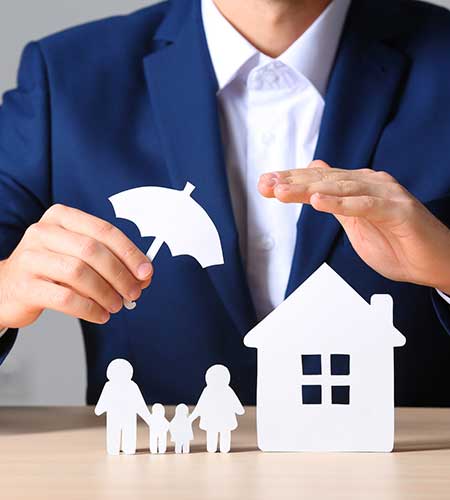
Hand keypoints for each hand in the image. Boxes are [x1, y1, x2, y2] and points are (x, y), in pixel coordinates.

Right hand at [0, 204, 152, 327]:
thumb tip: (143, 274)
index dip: (129, 252)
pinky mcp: (24, 285)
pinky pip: (65, 298)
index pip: (104, 230)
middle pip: (93, 251)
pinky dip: (89, 309)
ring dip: (106, 293)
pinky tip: (100, 315)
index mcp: (61, 217)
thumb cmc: (51, 269)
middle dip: (120, 274)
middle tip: (134, 293)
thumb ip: (109, 259)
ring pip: (79, 273)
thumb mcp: (78, 255)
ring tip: (116, 305)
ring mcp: (30, 257)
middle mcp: (43, 232)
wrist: (7, 287)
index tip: (146, 272)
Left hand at [259, 161, 449, 293]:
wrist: (436, 263)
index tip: (264, 184)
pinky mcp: (399, 210)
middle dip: (292, 182)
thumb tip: (316, 177)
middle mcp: (371, 184)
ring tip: (282, 192)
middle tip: (267, 185)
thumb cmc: (399, 245)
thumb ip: (335, 201)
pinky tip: (319, 202)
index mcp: (358, 187)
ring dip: (309, 189)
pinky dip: (341, 203)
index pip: (319, 179)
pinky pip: (366, 205)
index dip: (291, 180)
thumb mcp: (356, 223)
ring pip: (340, 188)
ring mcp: (385, 194)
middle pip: (325, 179)